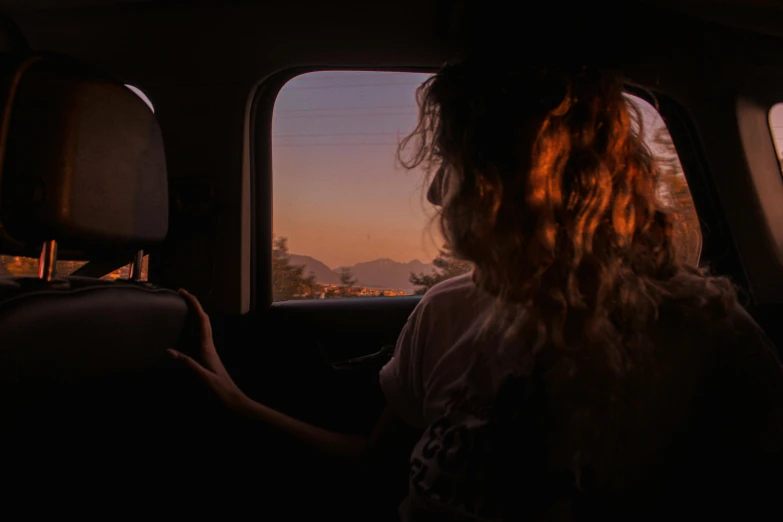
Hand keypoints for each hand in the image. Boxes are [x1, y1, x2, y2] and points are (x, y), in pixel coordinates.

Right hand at [168, 289, 247, 411]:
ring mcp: (209, 349)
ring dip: (195, 313)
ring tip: (183, 305)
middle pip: (203, 318)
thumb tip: (169, 350)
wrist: (233, 399)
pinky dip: (195, 326)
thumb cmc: (220, 389)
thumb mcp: (203, 377)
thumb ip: (188, 363)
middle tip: (181, 293)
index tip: (184, 292)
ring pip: (203, 325)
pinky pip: (201, 334)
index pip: (202, 319)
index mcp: (208, 347)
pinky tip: (189, 328)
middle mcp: (209, 344)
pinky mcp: (208, 355)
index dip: (194, 304)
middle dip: (193, 303)